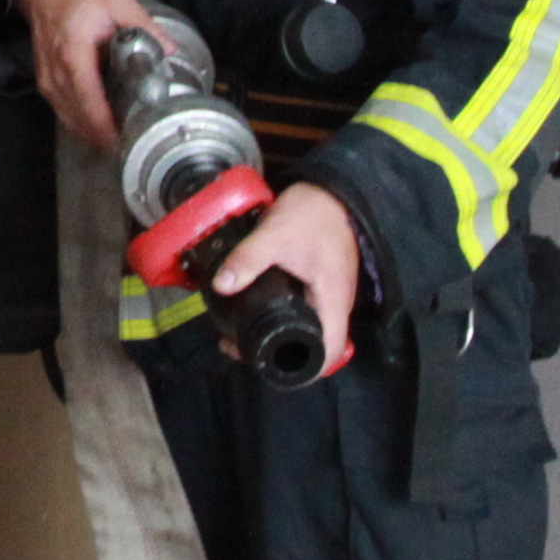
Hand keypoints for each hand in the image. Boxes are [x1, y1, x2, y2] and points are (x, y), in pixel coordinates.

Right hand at [16, 0, 153, 150]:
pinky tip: (97, 130)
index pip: (89, 101)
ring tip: (117, 143)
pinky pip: (62, 111)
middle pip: (78, 117)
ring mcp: (47, 80)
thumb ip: (144, 24)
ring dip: (90, 134)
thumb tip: (170, 50)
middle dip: (102, 137)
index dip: (105, 126)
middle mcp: (56, 73)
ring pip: (68, 118)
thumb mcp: (116, 0)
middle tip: (130, 147)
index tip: (125, 140)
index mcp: (74, 54)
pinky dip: (79, 124)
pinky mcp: (45, 82)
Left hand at [212, 181, 364, 371]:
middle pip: (315, 345)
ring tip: (240, 333)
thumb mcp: (275, 235)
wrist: (333, 190)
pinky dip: (284, 316)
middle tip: (240, 348)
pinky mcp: (323, 281)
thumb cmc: (313, 214)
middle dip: (279, 354)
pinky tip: (257, 307)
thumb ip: (248, 259)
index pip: (327, 352)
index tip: (268, 366)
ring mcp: (331, 293)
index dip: (303, 369)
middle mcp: (337, 303)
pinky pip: (307, 309)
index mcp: (332, 300)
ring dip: (279, 335)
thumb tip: (222, 285)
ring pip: (310, 327)